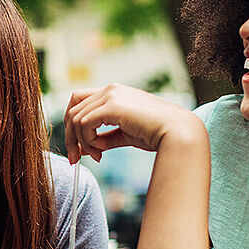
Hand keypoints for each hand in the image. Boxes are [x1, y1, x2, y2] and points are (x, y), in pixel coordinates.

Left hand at [65, 83, 203, 161]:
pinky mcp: (112, 106)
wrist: (178, 133)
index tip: (79, 149)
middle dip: (70, 136)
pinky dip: (88, 140)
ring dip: (82, 141)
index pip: (80, 102)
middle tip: (75, 158)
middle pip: (72, 108)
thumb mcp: (126, 136)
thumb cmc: (158, 135)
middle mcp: (111, 90)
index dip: (74, 125)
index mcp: (115, 93)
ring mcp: (111, 95)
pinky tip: (102, 150)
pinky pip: (84, 123)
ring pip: (76, 118)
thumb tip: (84, 149)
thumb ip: (105, 138)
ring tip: (99, 155)